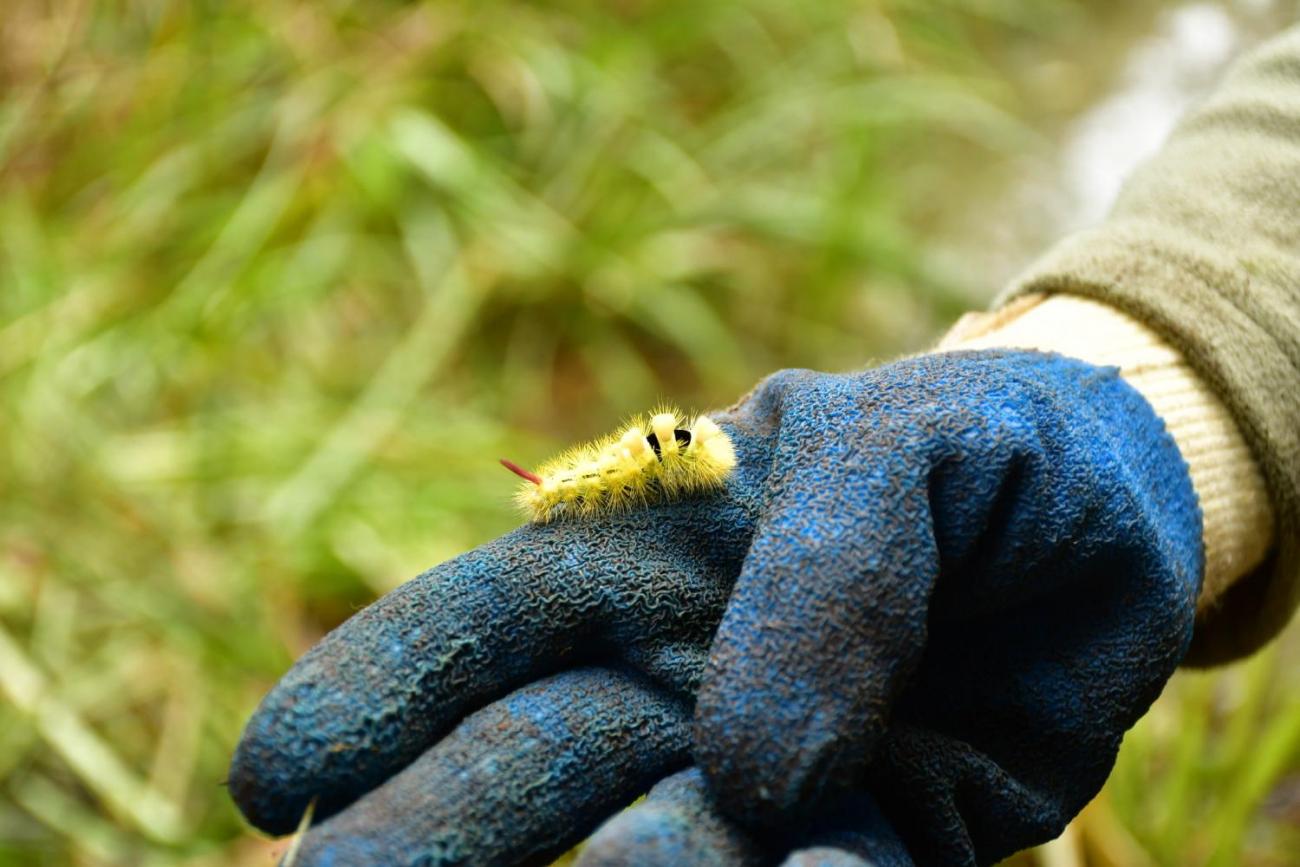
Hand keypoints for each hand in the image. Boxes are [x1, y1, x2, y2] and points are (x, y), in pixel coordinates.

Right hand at [229, 350, 1202, 864]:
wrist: (1108, 510)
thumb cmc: (972, 450)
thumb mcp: (898, 460)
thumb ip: (828, 576)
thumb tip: (750, 766)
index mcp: (650, 555)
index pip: (492, 617)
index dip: (381, 685)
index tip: (276, 775)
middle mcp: (683, 677)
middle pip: (534, 755)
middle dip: (434, 828)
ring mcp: (775, 775)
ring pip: (658, 844)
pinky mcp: (876, 842)